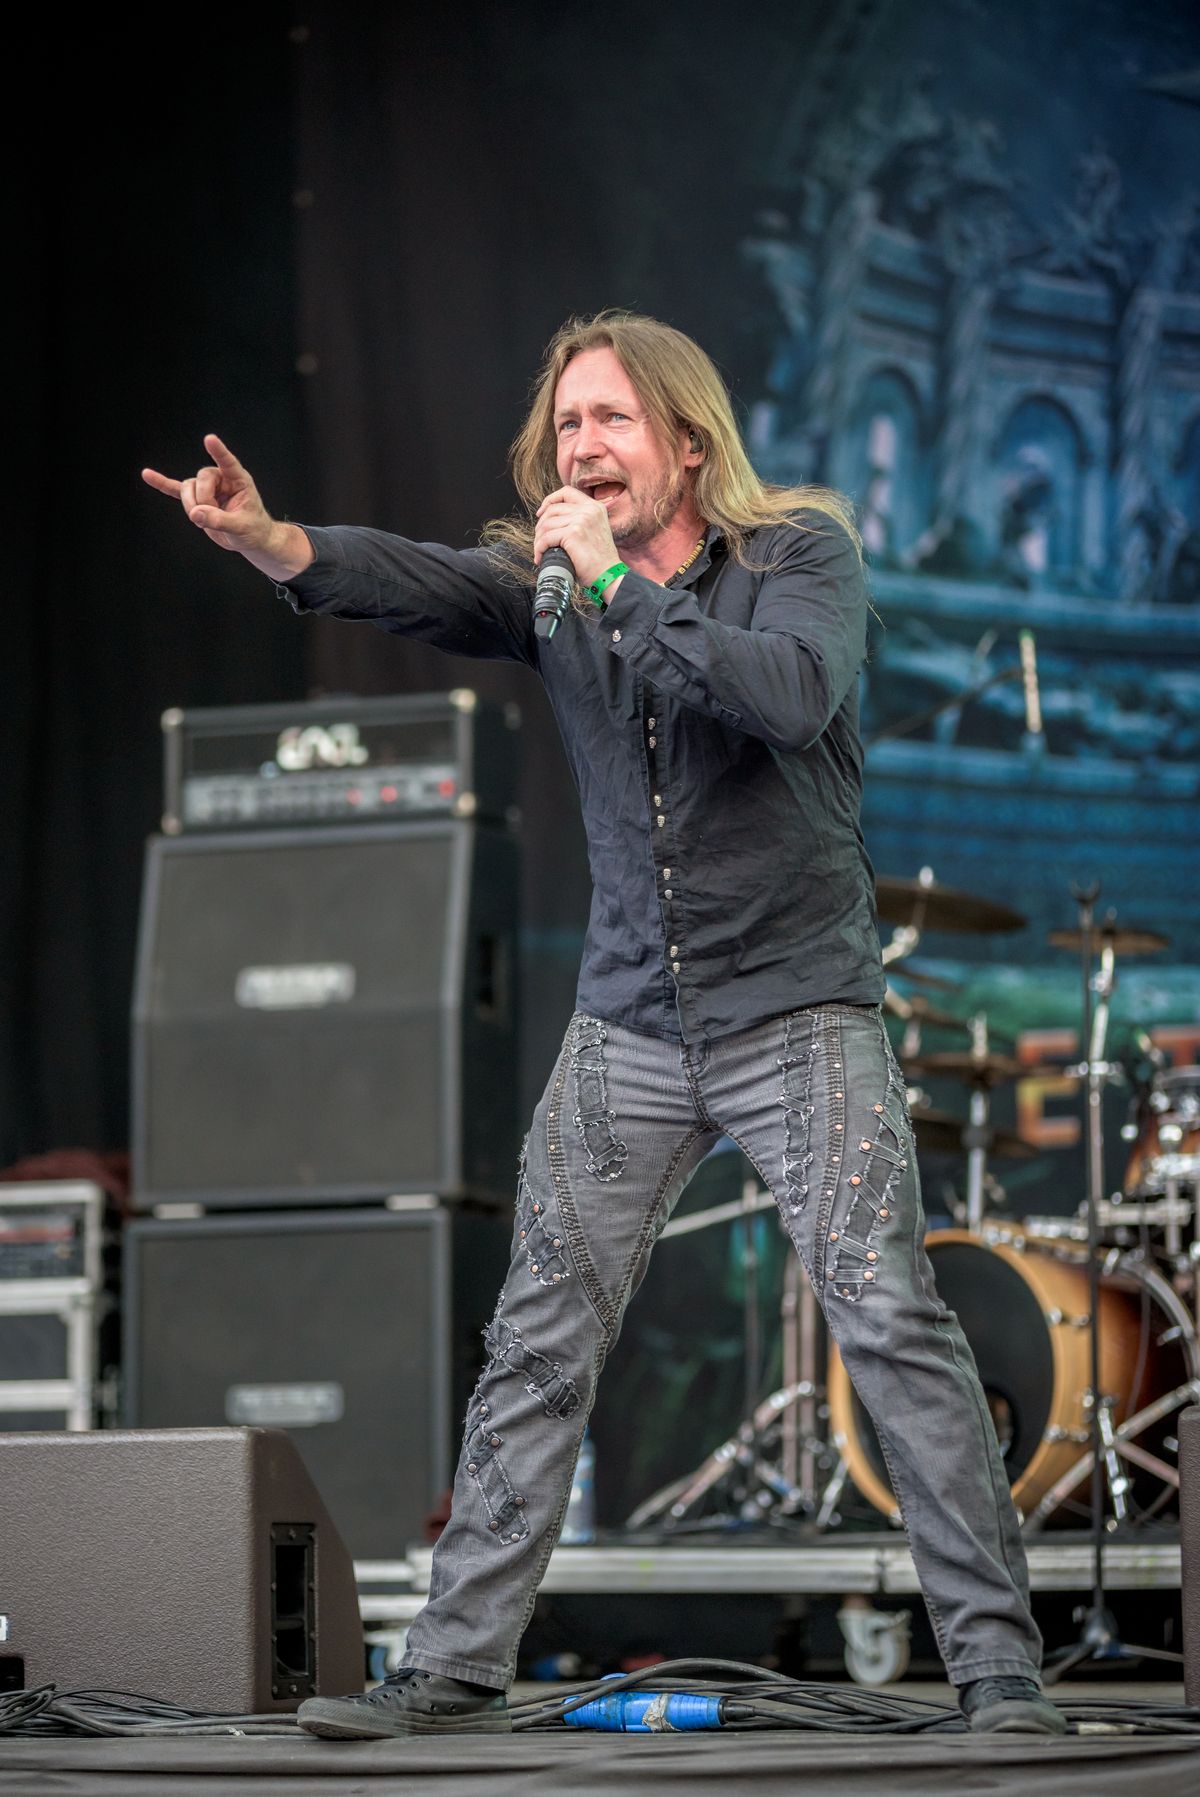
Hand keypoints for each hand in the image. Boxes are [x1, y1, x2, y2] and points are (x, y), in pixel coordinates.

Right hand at [141, 434, 312, 578]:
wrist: (248, 538)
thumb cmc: (252, 529)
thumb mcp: (240, 527)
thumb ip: (219, 520)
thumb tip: (195, 513)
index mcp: (238, 480)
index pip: (228, 462)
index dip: (219, 452)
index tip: (209, 439)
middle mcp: (222, 479)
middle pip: (201, 478)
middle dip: (202, 499)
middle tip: (209, 517)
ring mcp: (207, 488)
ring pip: (188, 487)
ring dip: (190, 504)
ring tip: (201, 519)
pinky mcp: (197, 499)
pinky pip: (176, 490)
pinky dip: (163, 484)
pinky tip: (147, 475)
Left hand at [533, 487, 618, 588]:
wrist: (608, 575)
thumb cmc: (599, 560)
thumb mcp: (593, 530)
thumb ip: (579, 520)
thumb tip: (552, 519)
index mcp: (595, 507)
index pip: (566, 492)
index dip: (550, 500)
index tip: (541, 513)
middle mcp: (589, 510)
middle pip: (552, 509)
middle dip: (541, 525)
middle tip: (540, 540)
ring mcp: (581, 520)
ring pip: (547, 524)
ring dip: (539, 539)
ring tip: (541, 551)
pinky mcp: (573, 533)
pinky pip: (546, 538)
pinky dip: (539, 549)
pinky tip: (540, 557)